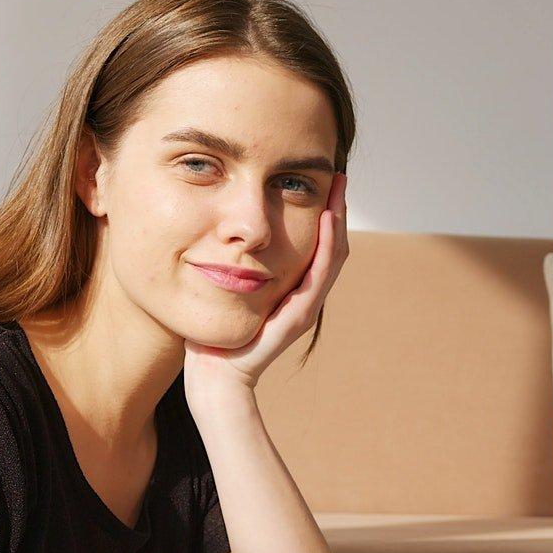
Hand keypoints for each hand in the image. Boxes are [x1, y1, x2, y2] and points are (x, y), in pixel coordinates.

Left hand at [183, 171, 346, 405]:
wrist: (212, 376)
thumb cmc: (213, 336)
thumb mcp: (225, 288)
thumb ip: (232, 264)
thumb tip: (223, 231)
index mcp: (292, 290)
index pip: (318, 245)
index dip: (325, 213)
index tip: (323, 180)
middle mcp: (304, 297)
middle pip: (333, 246)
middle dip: (337, 208)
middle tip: (340, 175)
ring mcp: (304, 308)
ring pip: (333, 257)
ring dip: (338, 220)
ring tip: (339, 189)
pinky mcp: (296, 318)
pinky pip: (317, 276)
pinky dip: (326, 246)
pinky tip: (326, 220)